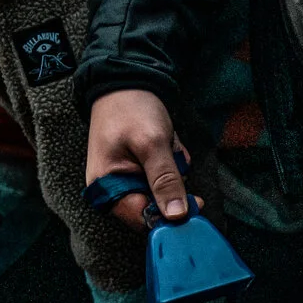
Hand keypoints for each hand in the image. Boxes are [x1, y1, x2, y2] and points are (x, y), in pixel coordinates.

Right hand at [86, 88, 192, 230]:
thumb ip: (165, 180)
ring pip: (162, 191)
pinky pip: (162, 177)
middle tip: (173, 158)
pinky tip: (166, 146)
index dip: (170, 216)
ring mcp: (125, 179)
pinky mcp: (137, 170)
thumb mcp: (152, 144)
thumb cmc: (131, 111)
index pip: (141, 218)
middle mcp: (113, 189)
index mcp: (107, 187)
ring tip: (166, 146)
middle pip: (154, 206)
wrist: (125, 84)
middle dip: (171, 183)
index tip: (196, 202)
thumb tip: (176, 215)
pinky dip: (170, 163)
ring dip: (173, 171)